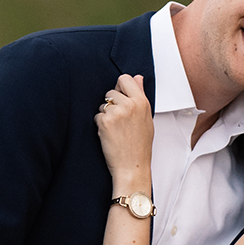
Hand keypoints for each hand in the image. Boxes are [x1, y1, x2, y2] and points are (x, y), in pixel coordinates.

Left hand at [95, 72, 153, 189]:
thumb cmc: (140, 145)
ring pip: (103, 105)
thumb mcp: (146, 118)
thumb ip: (140, 95)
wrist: (132, 166)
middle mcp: (130, 104)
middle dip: (111, 104)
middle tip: (119, 120)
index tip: (120, 97)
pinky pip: (97, 116)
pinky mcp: (105, 121)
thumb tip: (138, 78)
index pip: (125, 78)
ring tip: (116, 130)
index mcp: (142, 102)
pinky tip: (110, 135)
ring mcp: (117, 112)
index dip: (120, 88)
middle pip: (110, 92)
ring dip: (105, 115)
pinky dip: (100, 125)